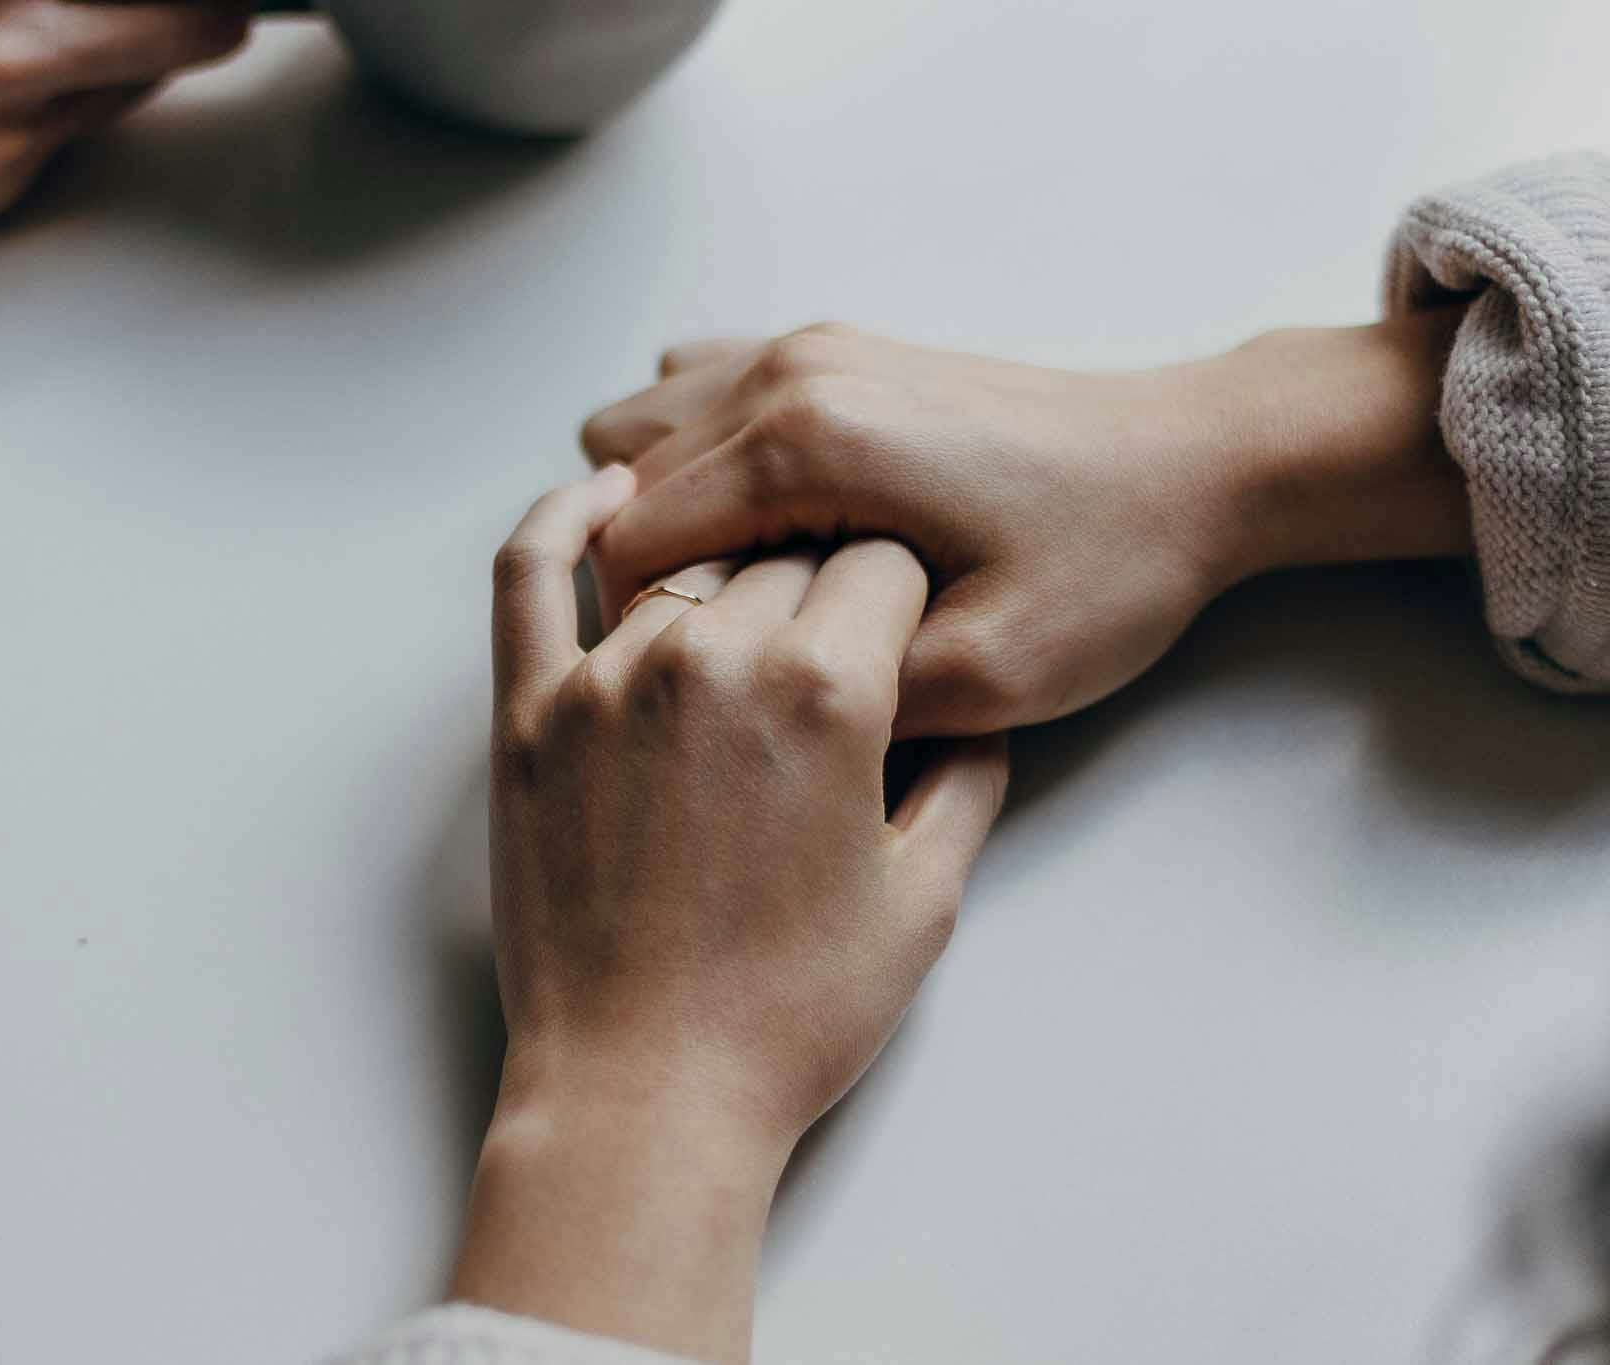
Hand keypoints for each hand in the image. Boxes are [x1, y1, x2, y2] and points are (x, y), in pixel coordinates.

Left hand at [453, 467, 1007, 1361]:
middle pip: (785, 554)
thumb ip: (966, 778)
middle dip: (823, 586)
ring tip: (755, 600)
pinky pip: (528, 574)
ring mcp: (605, 677)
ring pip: (683, 563)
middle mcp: (711, 655)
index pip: (881, 562)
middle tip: (833, 639)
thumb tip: (974, 710)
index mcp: (825, 688)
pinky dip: (561, 519)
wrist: (645, 1094)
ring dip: (728, 573)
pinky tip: (607, 498)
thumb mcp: (925, 899)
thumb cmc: (787, 1013)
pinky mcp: (526, 713)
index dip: (904, 591)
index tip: (901, 623)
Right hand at [582, 314, 1472, 735]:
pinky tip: (770, 521)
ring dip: (670, 514)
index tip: (717, 686)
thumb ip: (838, 698)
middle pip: (623, 485)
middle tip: (747, 647)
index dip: (648, 636)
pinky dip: (701, 459)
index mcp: (804, 446)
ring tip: (755, 586)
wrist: (1200, 463)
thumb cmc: (1106, 567)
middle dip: (655, 578)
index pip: (626, 543)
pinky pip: (700, 394)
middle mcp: (787, 374)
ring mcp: (808, 348)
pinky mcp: (834, 351)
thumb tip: (737, 709)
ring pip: (646, 434)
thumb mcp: (985, 678)